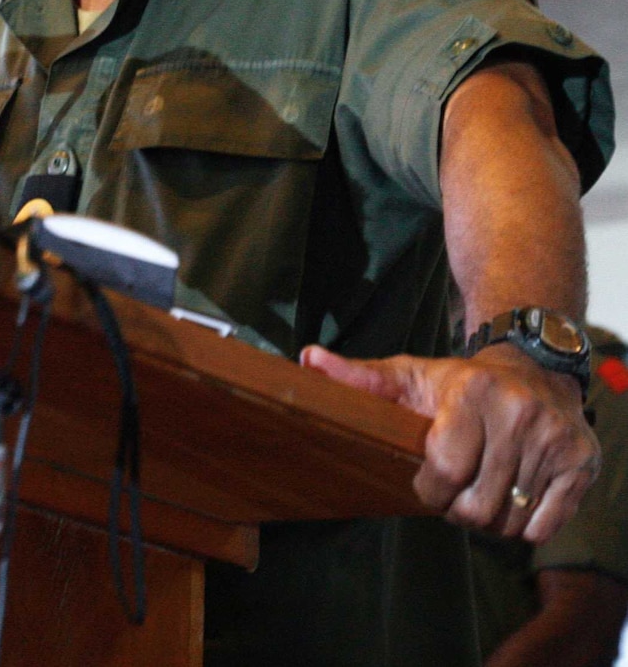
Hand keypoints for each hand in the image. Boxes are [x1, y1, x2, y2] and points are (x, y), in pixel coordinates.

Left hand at [299, 342, 600, 542]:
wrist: (533, 367)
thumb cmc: (460, 382)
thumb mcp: (409, 375)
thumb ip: (359, 378)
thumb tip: (306, 359)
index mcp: (471, 393)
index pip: (444, 473)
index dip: (428, 488)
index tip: (427, 478)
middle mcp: (518, 412)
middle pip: (476, 507)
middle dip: (458, 508)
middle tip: (458, 486)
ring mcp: (553, 438)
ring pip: (510, 521)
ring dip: (491, 517)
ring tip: (485, 483)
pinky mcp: (581, 462)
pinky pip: (545, 527)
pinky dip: (527, 523)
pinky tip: (517, 490)